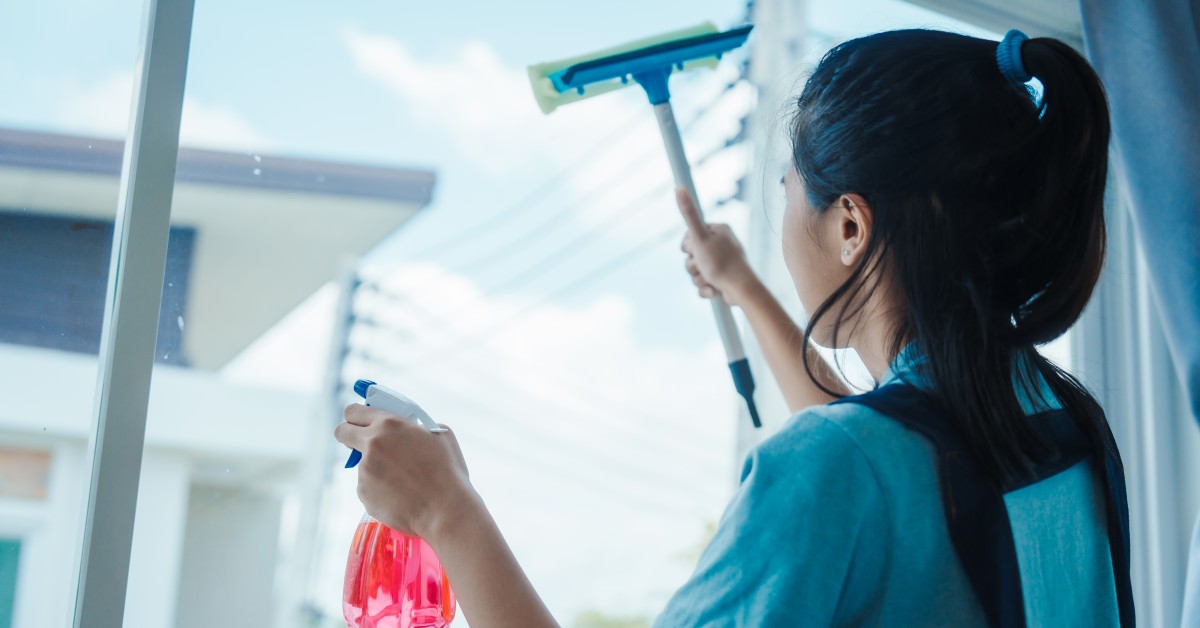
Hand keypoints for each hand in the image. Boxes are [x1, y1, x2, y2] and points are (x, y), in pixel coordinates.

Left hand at [335, 405, 479, 539]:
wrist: (444, 510)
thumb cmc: (448, 472)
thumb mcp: (439, 434)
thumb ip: (415, 427)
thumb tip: (408, 430)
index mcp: (389, 425)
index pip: (354, 411)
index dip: (356, 416)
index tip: (359, 421)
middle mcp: (372, 445)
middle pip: (342, 432)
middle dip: (349, 435)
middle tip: (363, 442)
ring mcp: (365, 471)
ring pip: (362, 464)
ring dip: (376, 468)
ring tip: (405, 480)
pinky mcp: (364, 494)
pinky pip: (369, 486)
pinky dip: (381, 489)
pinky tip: (402, 495)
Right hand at [677, 188, 757, 306]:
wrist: (741, 291)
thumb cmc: (721, 263)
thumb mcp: (700, 238)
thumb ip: (689, 215)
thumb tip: (678, 188)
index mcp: (718, 230)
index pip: (688, 236)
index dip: (688, 247)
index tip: (697, 250)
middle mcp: (721, 244)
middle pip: (690, 255)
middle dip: (693, 265)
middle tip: (704, 267)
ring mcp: (721, 262)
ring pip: (695, 271)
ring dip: (699, 279)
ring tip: (711, 280)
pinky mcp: (721, 279)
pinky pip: (702, 284)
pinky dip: (706, 289)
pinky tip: (714, 290)